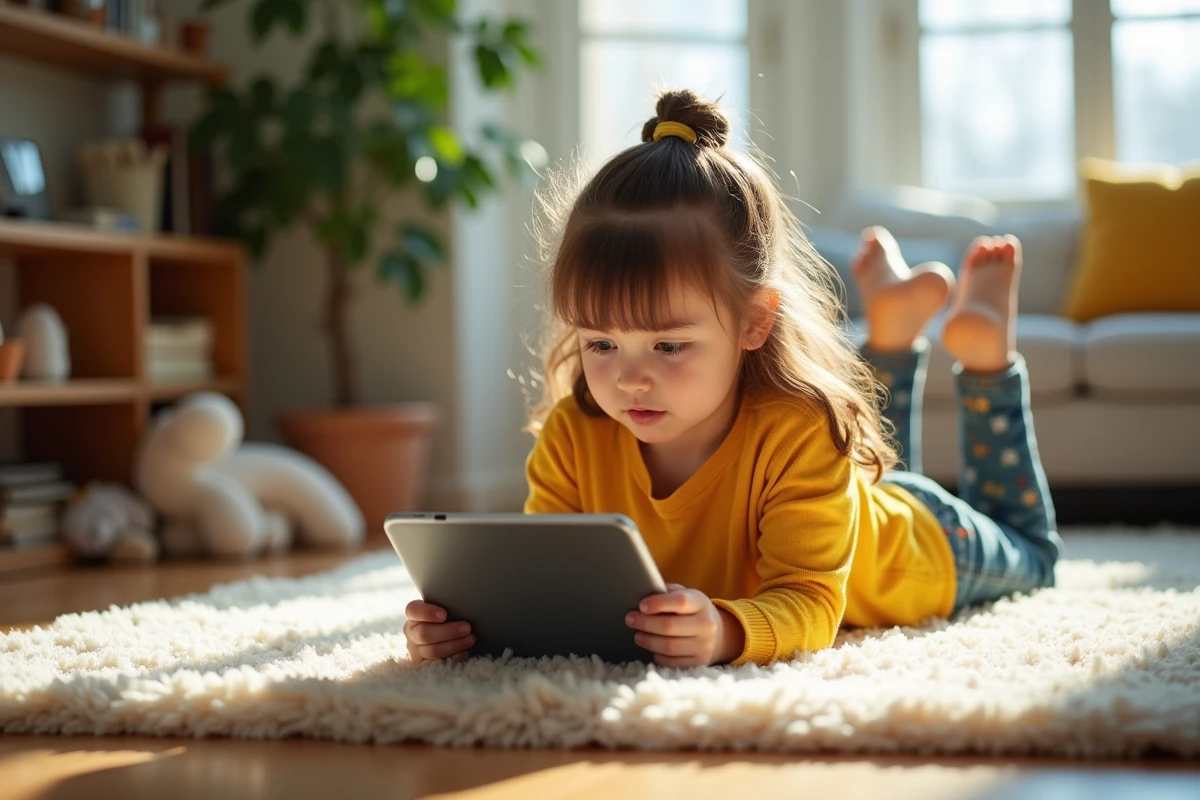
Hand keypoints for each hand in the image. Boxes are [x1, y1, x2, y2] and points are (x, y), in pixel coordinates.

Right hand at [404, 600, 474, 663]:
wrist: (440, 632)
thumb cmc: (445, 616)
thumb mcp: (443, 607)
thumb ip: (447, 605)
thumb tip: (463, 605)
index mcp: (413, 614)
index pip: (413, 610)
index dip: (428, 613)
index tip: (444, 615)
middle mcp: (411, 632)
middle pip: (424, 634)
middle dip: (448, 631)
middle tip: (467, 628)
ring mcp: (415, 649)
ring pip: (432, 650)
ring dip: (454, 645)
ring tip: (470, 639)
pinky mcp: (423, 663)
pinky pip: (438, 663)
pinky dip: (453, 658)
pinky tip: (464, 653)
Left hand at [625, 583, 743, 667]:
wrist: (718, 634)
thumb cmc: (692, 611)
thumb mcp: (686, 595)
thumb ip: (667, 593)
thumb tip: (641, 593)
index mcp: (701, 603)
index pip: (680, 601)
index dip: (658, 603)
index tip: (641, 605)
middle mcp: (706, 625)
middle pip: (669, 626)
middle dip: (645, 623)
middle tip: (630, 619)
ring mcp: (704, 646)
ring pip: (669, 646)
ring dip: (648, 641)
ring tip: (637, 635)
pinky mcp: (699, 663)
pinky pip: (672, 662)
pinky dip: (658, 656)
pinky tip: (652, 649)